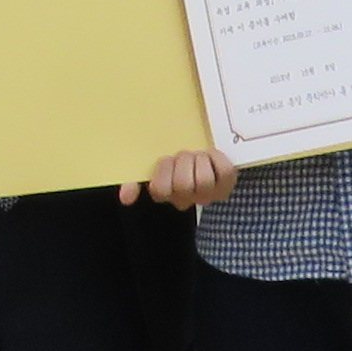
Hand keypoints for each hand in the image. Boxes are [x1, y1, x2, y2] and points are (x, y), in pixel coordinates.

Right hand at [121, 150, 237, 209]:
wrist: (197, 151)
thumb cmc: (172, 160)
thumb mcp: (149, 166)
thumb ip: (133, 181)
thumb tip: (125, 199)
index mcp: (164, 193)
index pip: (160, 190)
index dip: (165, 169)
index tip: (167, 159)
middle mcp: (186, 199)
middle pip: (184, 185)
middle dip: (183, 162)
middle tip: (184, 154)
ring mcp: (207, 195)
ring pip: (204, 181)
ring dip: (200, 161)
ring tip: (198, 155)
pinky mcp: (226, 186)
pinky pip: (224, 172)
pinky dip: (217, 158)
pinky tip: (211, 154)